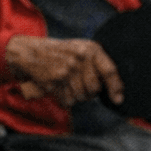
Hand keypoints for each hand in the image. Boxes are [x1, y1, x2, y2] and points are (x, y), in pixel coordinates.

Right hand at [6, 35, 123, 108]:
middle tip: (81, 84)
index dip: (116, 87)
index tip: (118, 100)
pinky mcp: (54, 81)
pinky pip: (68, 101)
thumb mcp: (83, 49)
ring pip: (82, 97)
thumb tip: (116, 89)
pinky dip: (65, 99)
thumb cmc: (62, 53)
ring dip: (78, 96)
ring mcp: (66, 70)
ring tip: (69, 84)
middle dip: (91, 93)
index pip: (109, 71)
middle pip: (95, 89)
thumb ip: (99, 63)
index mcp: (90, 49)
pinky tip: (60, 87)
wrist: (32, 52)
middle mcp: (79, 58)